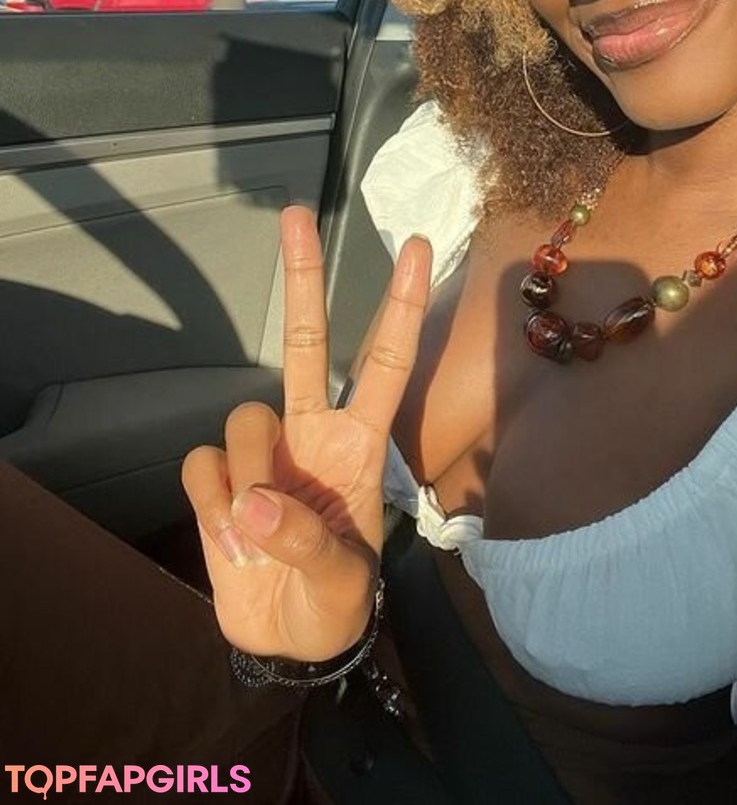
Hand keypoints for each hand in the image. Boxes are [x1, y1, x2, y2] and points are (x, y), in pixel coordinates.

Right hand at [182, 206, 430, 660]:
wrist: (287, 643)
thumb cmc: (335, 602)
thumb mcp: (341, 582)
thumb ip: (304, 541)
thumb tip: (252, 499)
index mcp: (357, 445)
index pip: (385, 363)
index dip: (401, 306)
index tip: (417, 247)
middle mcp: (310, 432)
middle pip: (303, 342)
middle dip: (301, 278)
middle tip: (295, 213)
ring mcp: (261, 453)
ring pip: (240, 417)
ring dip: (248, 477)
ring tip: (263, 533)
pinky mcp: (215, 480)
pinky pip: (199, 465)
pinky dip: (210, 504)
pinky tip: (231, 536)